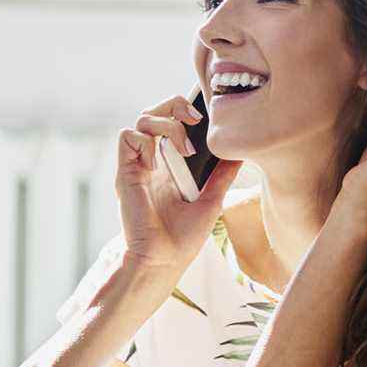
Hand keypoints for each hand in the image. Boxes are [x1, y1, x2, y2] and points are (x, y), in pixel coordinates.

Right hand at [115, 93, 242, 270]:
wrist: (163, 260)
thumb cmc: (182, 239)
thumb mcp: (211, 201)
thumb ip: (222, 176)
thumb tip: (240, 154)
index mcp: (169, 165)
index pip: (170, 121)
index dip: (183, 110)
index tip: (203, 119)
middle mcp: (152, 161)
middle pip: (154, 111)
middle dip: (174, 105)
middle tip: (194, 121)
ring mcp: (138, 165)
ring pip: (141, 120)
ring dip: (166, 125)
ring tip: (182, 150)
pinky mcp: (126, 172)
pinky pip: (128, 137)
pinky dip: (146, 142)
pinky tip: (158, 165)